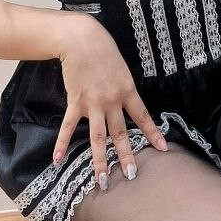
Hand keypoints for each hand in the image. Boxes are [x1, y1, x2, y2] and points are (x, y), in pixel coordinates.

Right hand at [54, 16, 167, 189]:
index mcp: (127, 91)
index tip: (163, 149)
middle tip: (130, 176)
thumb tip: (126, 105)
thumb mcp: (122, 69)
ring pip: (97, 138)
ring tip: (101, 180)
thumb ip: (124, 89)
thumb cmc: (104, 50)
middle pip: (120, 134)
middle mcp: (112, 101)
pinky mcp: (75, 102)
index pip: (143, 117)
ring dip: (99, 160)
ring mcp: (92, 104)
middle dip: (126, 156)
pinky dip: (61, 143)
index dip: (153, 133)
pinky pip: (68, 127)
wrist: (82, 40)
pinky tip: (57, 160)